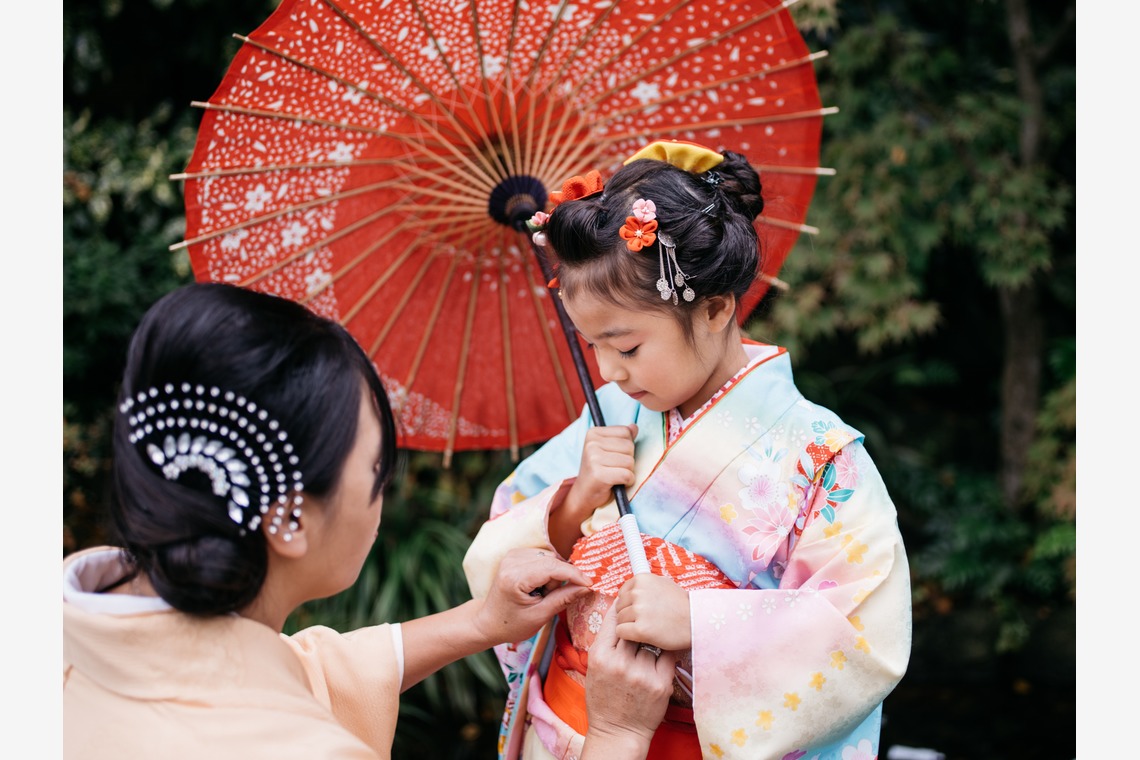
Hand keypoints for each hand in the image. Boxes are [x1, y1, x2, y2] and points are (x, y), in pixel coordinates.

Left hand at [472, 547, 591, 645]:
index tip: (591, 583)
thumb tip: (587, 587)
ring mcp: (512, 555)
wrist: (489, 621)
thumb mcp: (540, 616)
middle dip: (560, 578)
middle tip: (550, 597)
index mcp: (514, 577)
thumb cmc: (512, 624)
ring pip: (549, 557)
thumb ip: (563, 599)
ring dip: (553, 574)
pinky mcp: (515, 554)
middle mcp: (512, 561)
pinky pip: (543, 556)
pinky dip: (547, 570)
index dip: (574, 575)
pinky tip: (538, 585)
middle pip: (552, 560)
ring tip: (541, 593)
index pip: (552, 568)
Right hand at [564, 423, 638, 518]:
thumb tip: (634, 427)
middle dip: (628, 460)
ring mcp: (593, 458)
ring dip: (628, 472)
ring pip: (630, 461)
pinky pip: (627, 475)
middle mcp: (591, 443)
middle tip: (614, 468)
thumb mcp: (608, 450)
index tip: (613, 456)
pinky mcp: (598, 474)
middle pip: (629, 446)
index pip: (626, 432)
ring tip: (614, 475)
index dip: (626, 447)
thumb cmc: (599, 471)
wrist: (584, 494)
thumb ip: (621, 438)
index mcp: (593, 433)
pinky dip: (627, 481)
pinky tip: (617, 483)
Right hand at [581, 603, 675, 759]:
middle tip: (642, 623)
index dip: (621, 611)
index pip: (613, 621)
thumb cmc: (604, 698)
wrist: (618, 732)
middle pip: (634, 627)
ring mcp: (642, 673)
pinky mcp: (661, 683)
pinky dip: (664, 653)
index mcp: (600, 656)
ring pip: (651, 640)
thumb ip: (605, 642)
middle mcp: (621, 663)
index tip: (626, 607)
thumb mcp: (594, 667)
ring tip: (650, 644)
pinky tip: (660, 655)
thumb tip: (617, 612)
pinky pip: (667, 655)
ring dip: (651, 639)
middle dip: (637, 625)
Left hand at [612, 573, 691, 650]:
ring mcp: (638, 610)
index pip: (622, 593)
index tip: (639, 610)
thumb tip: (628, 590)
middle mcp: (638, 592)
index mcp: (642, 579)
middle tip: (644, 621)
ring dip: (630, 626)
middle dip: (628, 615)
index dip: (629, 604)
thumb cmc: (682, 605)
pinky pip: (621, 632)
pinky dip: (629, 636)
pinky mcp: (640, 629)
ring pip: (619, 620)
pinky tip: (642, 636)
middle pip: (619, 607)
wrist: (697, 622)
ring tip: (647, 627)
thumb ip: (645, 586)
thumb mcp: (664, 584)